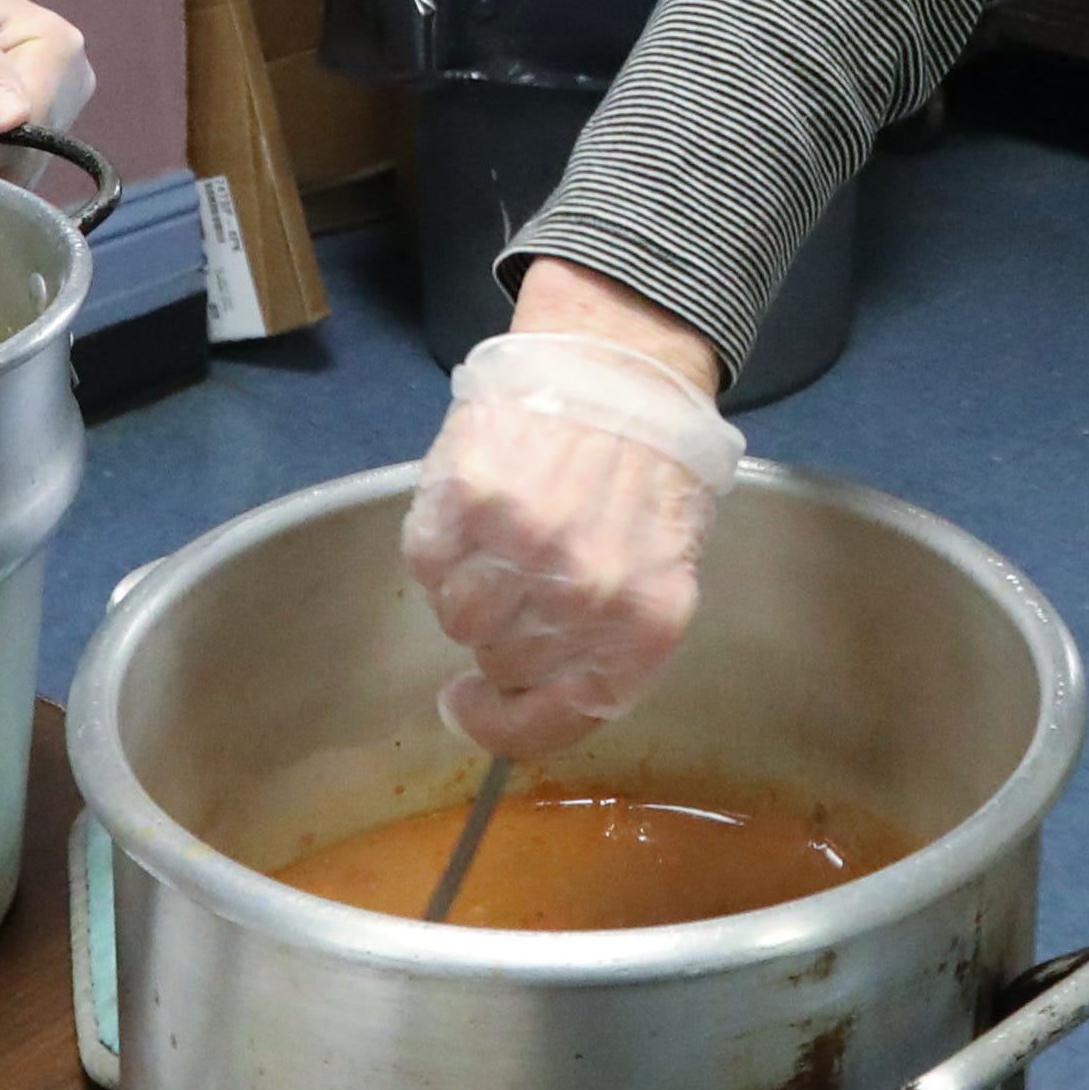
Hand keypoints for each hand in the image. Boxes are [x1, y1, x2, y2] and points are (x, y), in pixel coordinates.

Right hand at [399, 268, 739, 761]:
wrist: (623, 360)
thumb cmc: (649, 467)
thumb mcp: (662, 567)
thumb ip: (611, 639)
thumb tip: (535, 697)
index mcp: (645, 622)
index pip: (557, 720)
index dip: (503, 730)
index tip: (471, 710)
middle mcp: (585, 594)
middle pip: (501, 666)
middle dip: (500, 639)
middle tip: (515, 586)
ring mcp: (523, 545)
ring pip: (457, 618)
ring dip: (467, 591)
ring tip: (497, 540)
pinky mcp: (469, 496)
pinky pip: (425, 561)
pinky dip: (439, 545)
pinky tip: (472, 511)